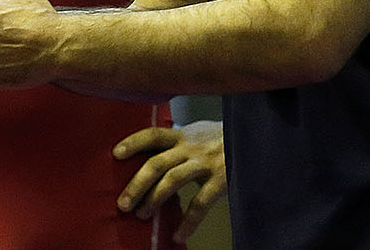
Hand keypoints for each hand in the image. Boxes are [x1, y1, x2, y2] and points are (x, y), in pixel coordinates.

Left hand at [114, 119, 225, 244]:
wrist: (255, 138)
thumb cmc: (221, 140)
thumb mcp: (197, 134)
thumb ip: (177, 143)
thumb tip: (150, 158)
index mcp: (182, 136)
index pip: (152, 134)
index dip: (133, 142)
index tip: (115, 154)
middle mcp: (191, 147)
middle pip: (157, 163)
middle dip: (136, 184)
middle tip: (123, 203)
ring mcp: (205, 163)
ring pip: (173, 181)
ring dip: (154, 200)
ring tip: (142, 216)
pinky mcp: (220, 180)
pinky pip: (199, 204)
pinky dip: (188, 222)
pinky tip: (177, 235)